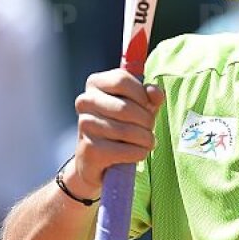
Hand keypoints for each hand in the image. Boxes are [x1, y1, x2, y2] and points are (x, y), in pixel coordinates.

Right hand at [66, 69, 164, 199]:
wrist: (97, 159)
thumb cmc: (123, 125)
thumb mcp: (140, 106)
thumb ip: (151, 96)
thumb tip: (153, 91)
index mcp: (95, 83)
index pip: (122, 80)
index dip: (141, 95)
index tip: (147, 106)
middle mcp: (85, 101)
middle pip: (125, 107)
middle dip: (146, 120)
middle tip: (149, 128)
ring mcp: (85, 125)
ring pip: (127, 131)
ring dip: (146, 139)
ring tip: (147, 141)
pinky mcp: (89, 149)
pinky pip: (125, 150)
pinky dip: (139, 153)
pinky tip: (139, 152)